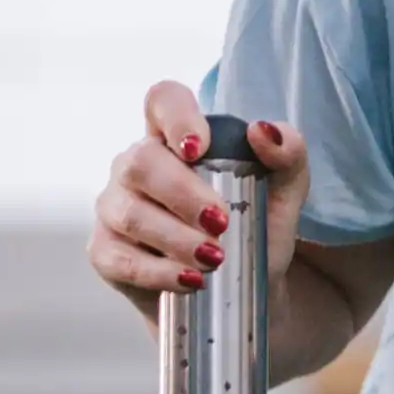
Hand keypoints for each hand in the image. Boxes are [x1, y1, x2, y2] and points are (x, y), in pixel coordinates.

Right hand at [96, 81, 294, 305]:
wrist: (240, 292)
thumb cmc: (254, 229)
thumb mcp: (283, 191)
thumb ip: (288, 153)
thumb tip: (262, 131)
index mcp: (176, 138)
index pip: (163, 101)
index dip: (176, 117)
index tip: (199, 148)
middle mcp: (136, 166)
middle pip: (141, 162)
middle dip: (183, 195)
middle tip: (221, 223)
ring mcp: (115, 207)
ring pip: (130, 213)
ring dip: (175, 238)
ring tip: (214, 258)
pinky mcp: (105, 252)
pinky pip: (119, 257)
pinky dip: (158, 272)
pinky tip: (188, 280)